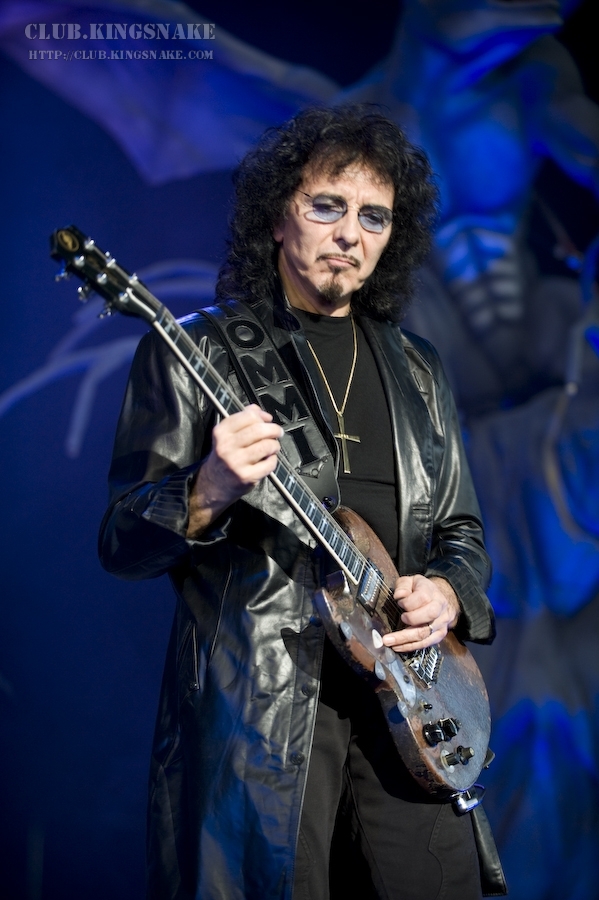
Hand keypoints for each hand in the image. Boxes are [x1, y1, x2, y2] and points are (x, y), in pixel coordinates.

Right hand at [187, 405, 282, 537]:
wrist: (212, 485)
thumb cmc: (223, 457)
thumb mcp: (226, 435)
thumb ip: (243, 420)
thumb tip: (263, 413)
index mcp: (221, 432)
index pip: (248, 416)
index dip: (262, 416)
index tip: (267, 420)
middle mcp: (226, 446)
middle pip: (259, 430)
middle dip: (273, 429)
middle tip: (278, 432)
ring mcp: (236, 462)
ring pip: (266, 446)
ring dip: (274, 445)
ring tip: (272, 447)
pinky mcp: (246, 476)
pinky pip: (269, 464)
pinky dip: (272, 460)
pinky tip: (267, 461)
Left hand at [382, 575, 460, 651]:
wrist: (440, 598)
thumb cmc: (421, 590)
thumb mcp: (411, 581)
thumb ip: (403, 585)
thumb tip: (399, 596)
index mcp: (432, 591)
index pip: (423, 597)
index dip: (408, 602)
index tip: (399, 603)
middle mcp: (440, 606)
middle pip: (429, 615)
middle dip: (410, 621)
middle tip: (395, 623)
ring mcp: (441, 622)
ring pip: (426, 633)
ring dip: (406, 639)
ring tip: (389, 642)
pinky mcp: (439, 634)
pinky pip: (426, 643)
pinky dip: (411, 646)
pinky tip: (398, 646)